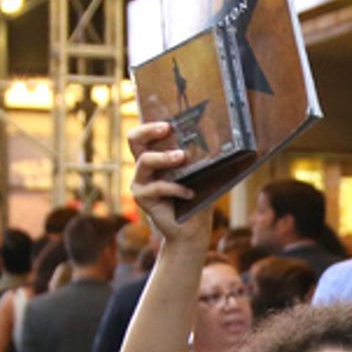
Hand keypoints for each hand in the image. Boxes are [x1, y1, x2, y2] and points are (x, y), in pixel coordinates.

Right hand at [128, 121, 211, 248]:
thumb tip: (218, 133)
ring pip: (145, 161)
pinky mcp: (142, 198)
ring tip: (182, 157)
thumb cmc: (197, 198)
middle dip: (150, 130)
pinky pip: (158, 187)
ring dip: (164, 157)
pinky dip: (176, 188)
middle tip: (168, 128)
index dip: (151, 125)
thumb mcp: (201, 173)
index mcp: (155, 157)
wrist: (192, 229)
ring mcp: (140, 183)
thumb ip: (202, 156)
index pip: (143, 134)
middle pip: (134, 140)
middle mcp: (143, 168)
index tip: (170, 122)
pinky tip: (190, 193)